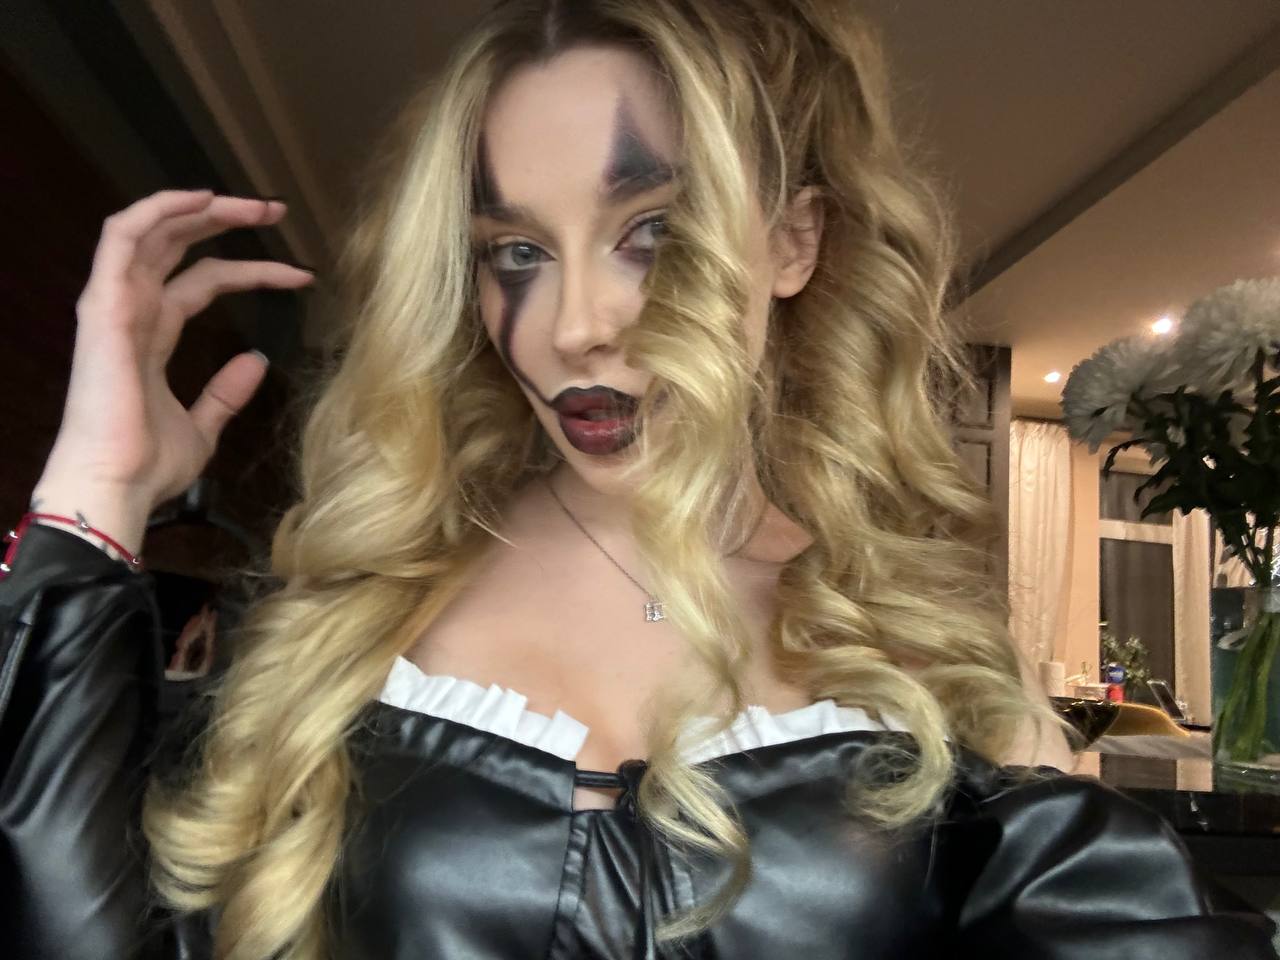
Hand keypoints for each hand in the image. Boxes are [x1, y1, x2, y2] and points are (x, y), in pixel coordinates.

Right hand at [50, 189, 314, 509]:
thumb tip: (256, 362)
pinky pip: (122, 237)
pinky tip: (204, 198)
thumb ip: (226, 393)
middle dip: (227, 220)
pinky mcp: (104, 304)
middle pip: (178, 245)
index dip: (252, 270)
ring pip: (153, 231)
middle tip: (278, 210)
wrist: (117, 485)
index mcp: (153, 336)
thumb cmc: (149, 465)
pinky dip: (160, 209)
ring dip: (202, 208)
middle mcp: (132, 311)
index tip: (302, 275)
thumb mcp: (204, 426)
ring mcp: (115, 304)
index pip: (204, 282)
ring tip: (255, 203)